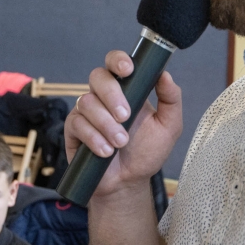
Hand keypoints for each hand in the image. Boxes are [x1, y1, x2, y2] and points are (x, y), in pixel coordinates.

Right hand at [65, 50, 182, 199]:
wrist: (128, 183)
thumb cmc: (147, 153)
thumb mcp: (168, 127)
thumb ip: (171, 99)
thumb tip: (165, 74)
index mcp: (126, 90)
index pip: (116, 63)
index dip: (118, 60)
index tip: (128, 70)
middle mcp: (103, 97)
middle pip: (97, 76)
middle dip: (112, 95)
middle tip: (125, 116)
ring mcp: (86, 112)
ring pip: (87, 102)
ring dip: (106, 124)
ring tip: (120, 143)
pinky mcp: (73, 129)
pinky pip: (77, 124)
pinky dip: (94, 138)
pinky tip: (105, 151)